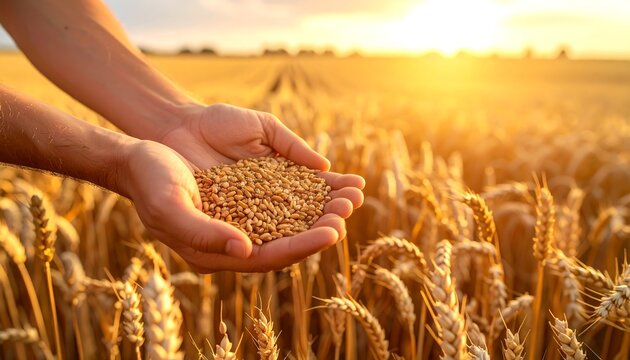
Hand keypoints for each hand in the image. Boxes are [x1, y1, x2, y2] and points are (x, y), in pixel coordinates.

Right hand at [121, 138, 363, 272]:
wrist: (141, 151)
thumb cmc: (150, 180)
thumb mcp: (170, 206)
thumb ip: (203, 234)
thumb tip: (246, 250)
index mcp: (219, 251)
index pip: (270, 256)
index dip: (302, 245)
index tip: (333, 232)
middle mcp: (238, 235)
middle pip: (289, 237)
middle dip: (322, 224)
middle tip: (350, 209)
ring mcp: (247, 212)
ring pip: (294, 215)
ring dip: (324, 206)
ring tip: (354, 192)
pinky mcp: (251, 188)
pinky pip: (288, 191)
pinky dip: (312, 186)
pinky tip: (335, 176)